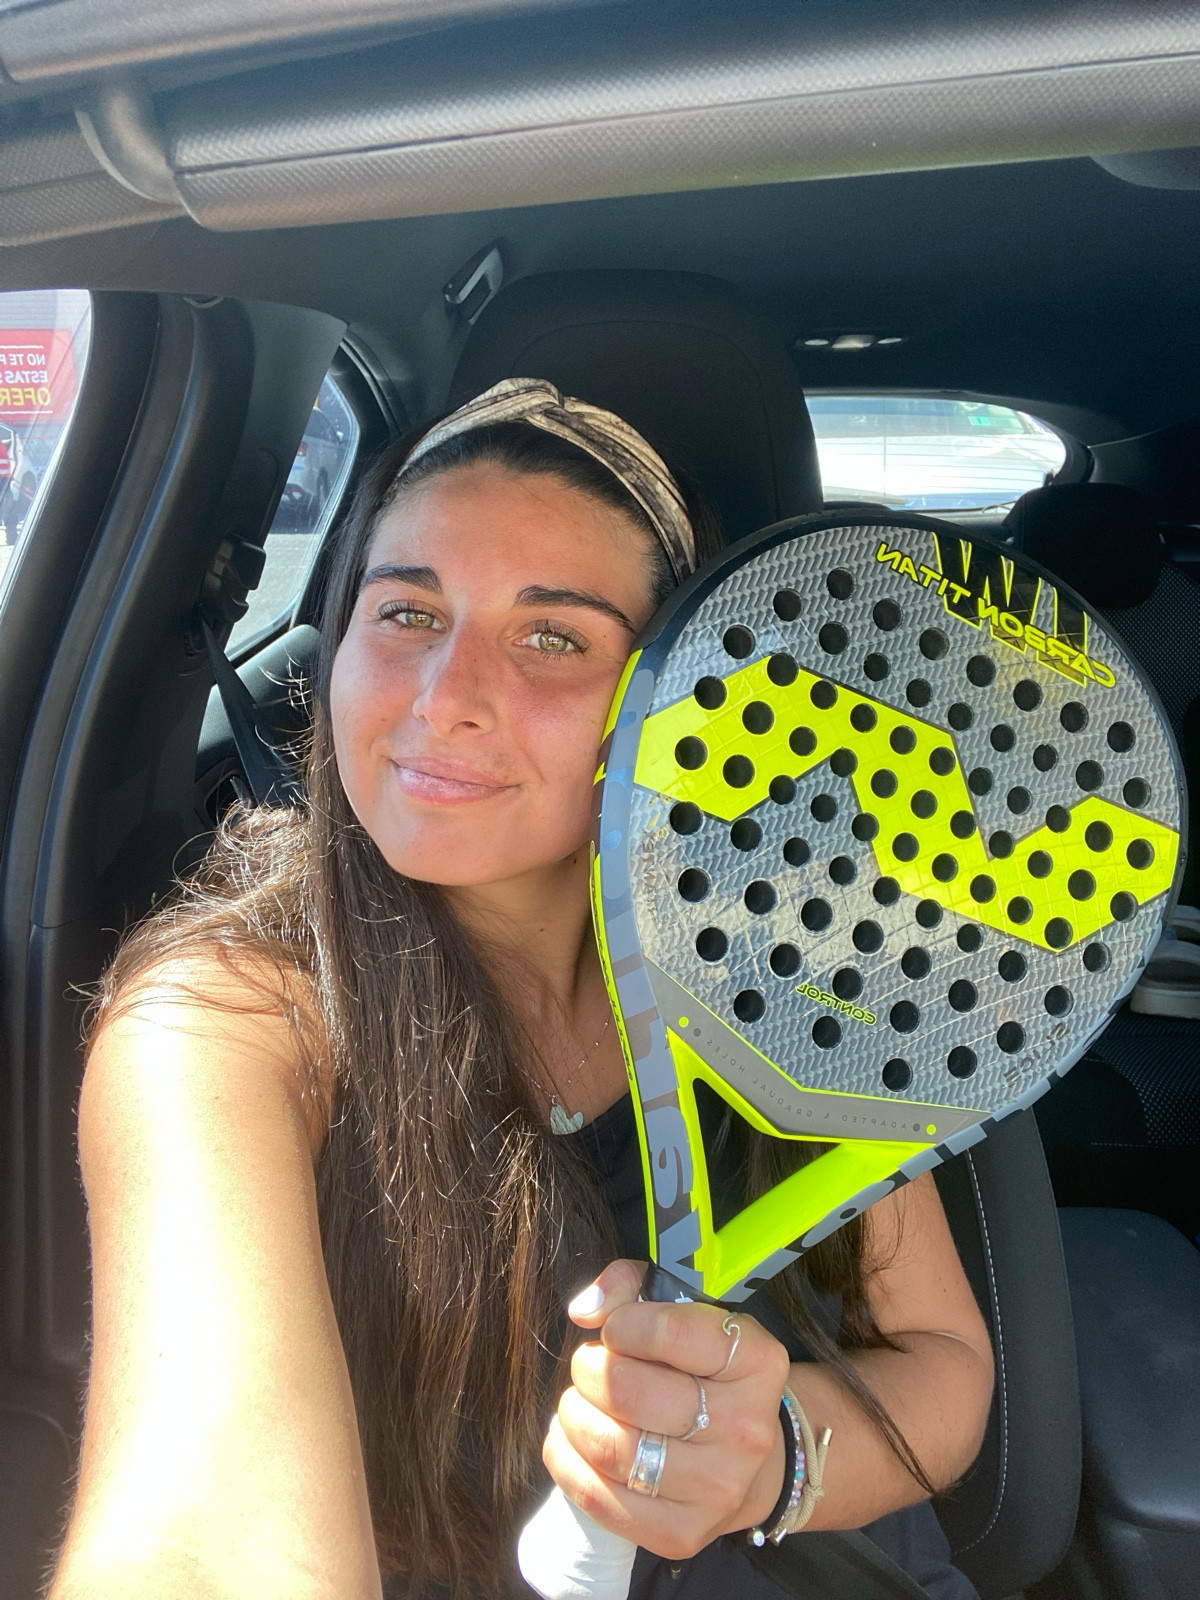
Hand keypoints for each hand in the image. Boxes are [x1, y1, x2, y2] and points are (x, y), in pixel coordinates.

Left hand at [542, 1260, 789, 1562]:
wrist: (749, 1459)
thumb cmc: (704, 1373)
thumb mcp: (684, 1311)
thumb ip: (629, 1287)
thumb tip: (585, 1309)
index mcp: (757, 1360)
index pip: (671, 1332)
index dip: (623, 1324)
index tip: (615, 1329)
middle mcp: (746, 1427)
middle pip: (630, 1392)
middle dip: (589, 1370)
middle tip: (589, 1366)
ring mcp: (718, 1487)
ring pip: (611, 1447)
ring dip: (573, 1415)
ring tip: (577, 1402)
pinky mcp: (684, 1533)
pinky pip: (601, 1500)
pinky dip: (565, 1462)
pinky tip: (568, 1440)